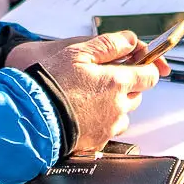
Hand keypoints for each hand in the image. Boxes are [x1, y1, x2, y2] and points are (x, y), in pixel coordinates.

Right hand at [14, 32, 165, 150]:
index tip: (134, 66)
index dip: (144, 68)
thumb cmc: (51, 84)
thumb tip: (130, 41)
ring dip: (114, 106)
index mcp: (117, 82)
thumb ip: (109, 44)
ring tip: (89, 99)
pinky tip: (83, 115)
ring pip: (124, 114)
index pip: (150, 75)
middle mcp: (118, 106)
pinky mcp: (98, 142)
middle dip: (125, 86)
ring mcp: (109, 126)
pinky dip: (101, 123)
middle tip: (101, 81)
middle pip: (137, 95)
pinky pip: (109, 131)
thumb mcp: (77, 53)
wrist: (33, 117)